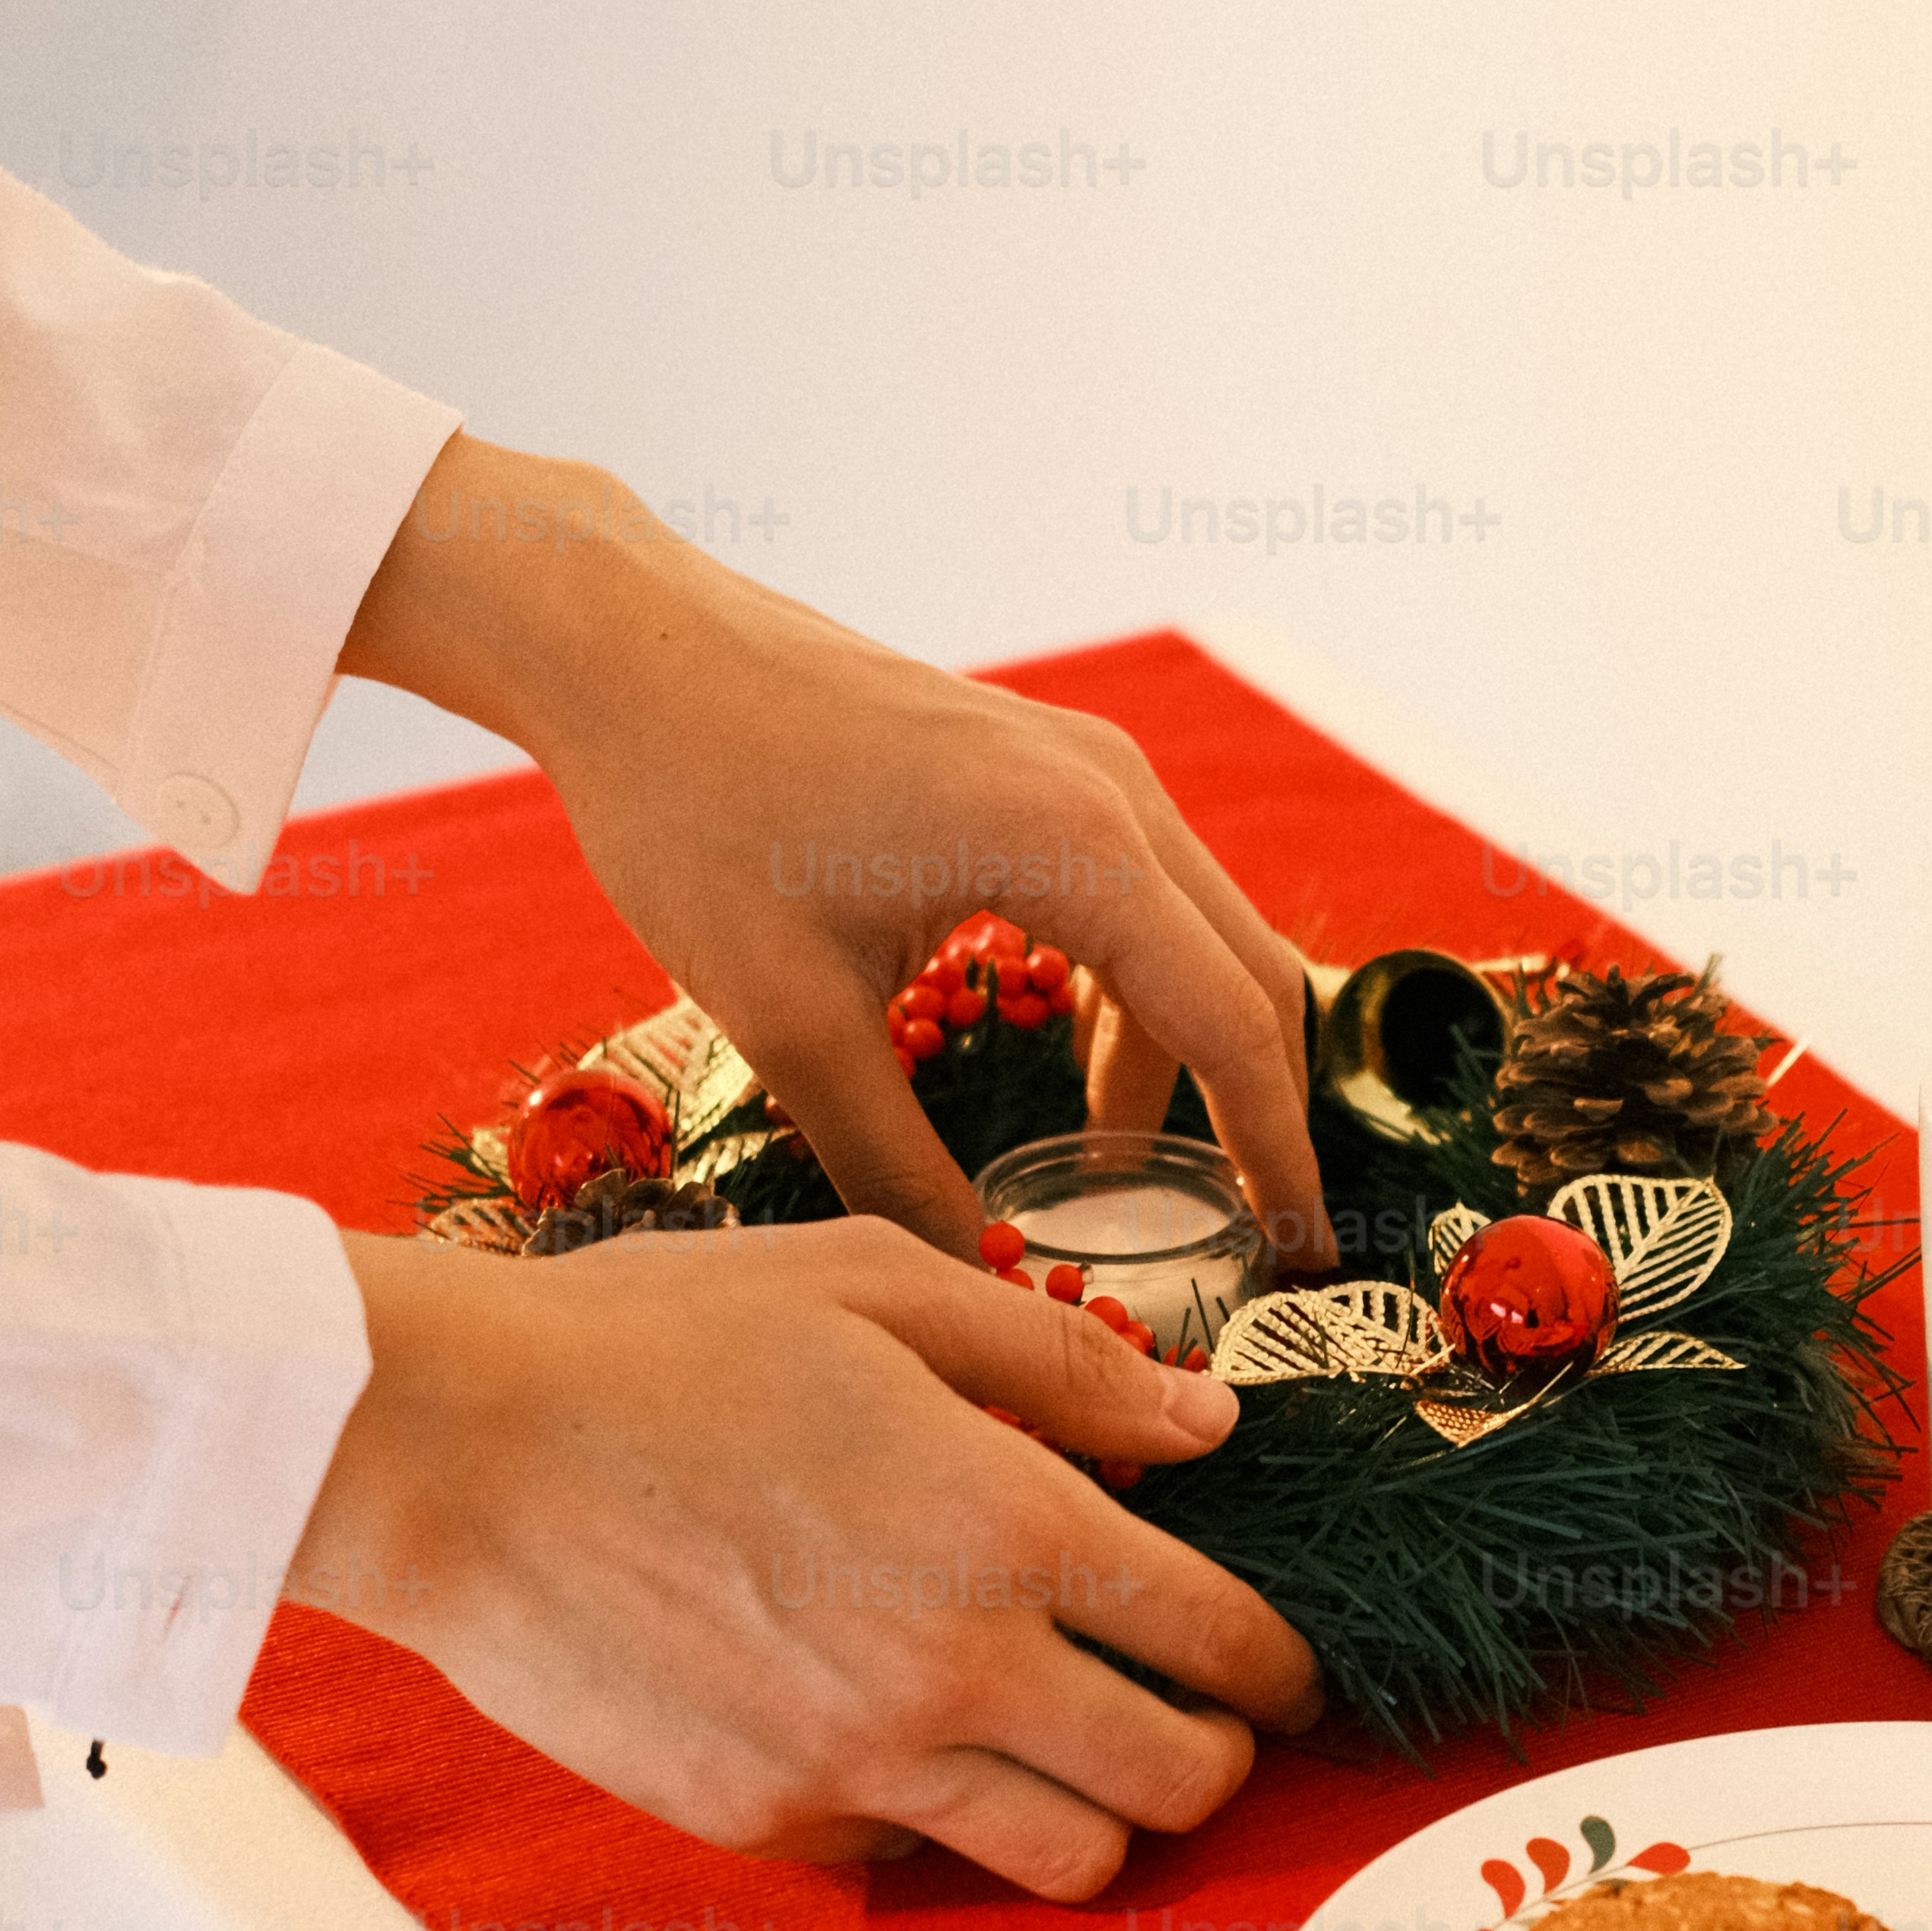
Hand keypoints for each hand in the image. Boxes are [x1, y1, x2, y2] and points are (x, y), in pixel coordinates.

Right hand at [289, 1226, 1323, 1896]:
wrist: (451, 1451)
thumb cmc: (662, 1339)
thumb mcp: (881, 1284)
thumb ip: (1066, 1362)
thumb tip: (1208, 1422)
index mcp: (1008, 1528)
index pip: (1223, 1644)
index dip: (1281, 1666)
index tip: (1280, 1668)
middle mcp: (953, 1671)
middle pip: (1176, 1784)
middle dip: (1215, 1754)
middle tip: (1194, 1712)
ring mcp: (854, 1766)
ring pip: (1066, 1861)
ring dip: (1100, 1812)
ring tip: (1072, 1744)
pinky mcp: (764, 1821)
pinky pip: (915, 1861)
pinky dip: (947, 1820)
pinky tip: (913, 1737)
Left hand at [341, 442, 1331, 1264]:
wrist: (634, 653)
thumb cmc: (697, 817)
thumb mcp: (789, 1023)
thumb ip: (895, 1166)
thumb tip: (971, 1277)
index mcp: (1074, 848)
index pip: (1232, 1025)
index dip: (1276, 1155)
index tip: (1297, 1255)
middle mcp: (1113, 791)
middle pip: (1252, 974)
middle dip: (1257, 1113)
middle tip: (1248, 1235)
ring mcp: (1087, 762)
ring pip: (1203, 929)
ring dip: (1185, 1051)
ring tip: (1119, 1166)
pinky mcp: (1046, 758)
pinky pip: (1145, 887)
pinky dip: (1139, 985)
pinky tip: (1070, 1058)